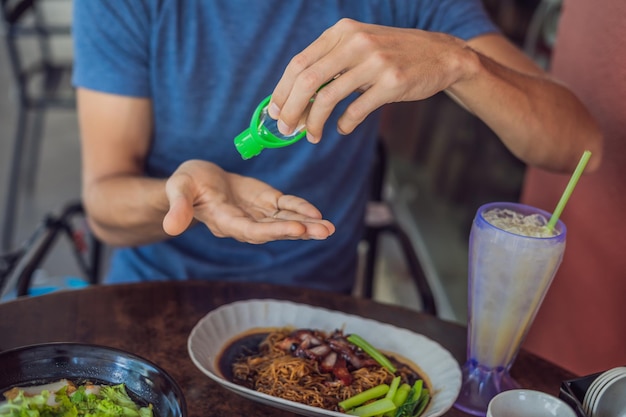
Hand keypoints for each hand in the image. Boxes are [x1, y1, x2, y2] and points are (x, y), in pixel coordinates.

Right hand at [161, 160, 334, 243]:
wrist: (197, 180)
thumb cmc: (185, 183)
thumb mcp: (178, 189)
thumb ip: (178, 207)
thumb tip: (171, 227)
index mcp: (225, 221)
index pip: (251, 230)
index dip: (274, 231)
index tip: (296, 229)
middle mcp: (245, 223)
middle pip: (274, 230)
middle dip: (299, 231)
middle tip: (324, 231)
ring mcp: (257, 213)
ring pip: (284, 221)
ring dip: (308, 225)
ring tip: (329, 228)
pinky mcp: (265, 201)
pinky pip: (285, 207)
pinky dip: (300, 208)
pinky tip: (317, 213)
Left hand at [268, 18, 469, 142]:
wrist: (440, 55)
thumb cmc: (392, 55)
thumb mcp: (359, 47)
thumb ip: (330, 64)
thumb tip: (295, 99)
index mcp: (342, 32)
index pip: (299, 62)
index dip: (282, 90)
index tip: (275, 111)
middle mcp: (355, 42)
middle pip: (307, 80)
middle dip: (291, 109)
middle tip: (286, 129)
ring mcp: (375, 62)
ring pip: (328, 97)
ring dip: (313, 122)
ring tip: (310, 136)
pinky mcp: (392, 83)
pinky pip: (356, 110)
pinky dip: (344, 124)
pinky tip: (342, 129)